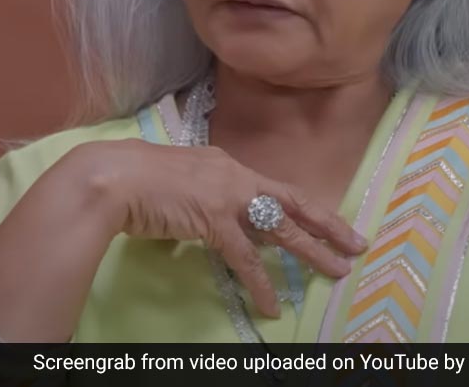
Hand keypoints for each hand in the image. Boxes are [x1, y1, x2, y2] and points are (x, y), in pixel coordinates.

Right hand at [71, 140, 368, 316]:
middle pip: (294, 202)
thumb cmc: (137, 180)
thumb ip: (205, 200)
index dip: (304, 208)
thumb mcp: (181, 182)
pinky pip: (245, 259)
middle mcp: (235, 175)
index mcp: (228, 164)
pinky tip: (273, 304)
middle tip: (356, 242)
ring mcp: (227, 196)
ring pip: (282, 229)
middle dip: (328, 224)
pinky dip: (261, 283)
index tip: (328, 222)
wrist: (112, 177)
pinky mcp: (214, 220)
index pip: (275, 189)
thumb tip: (217, 225)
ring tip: (336, 272)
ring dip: (312, 253)